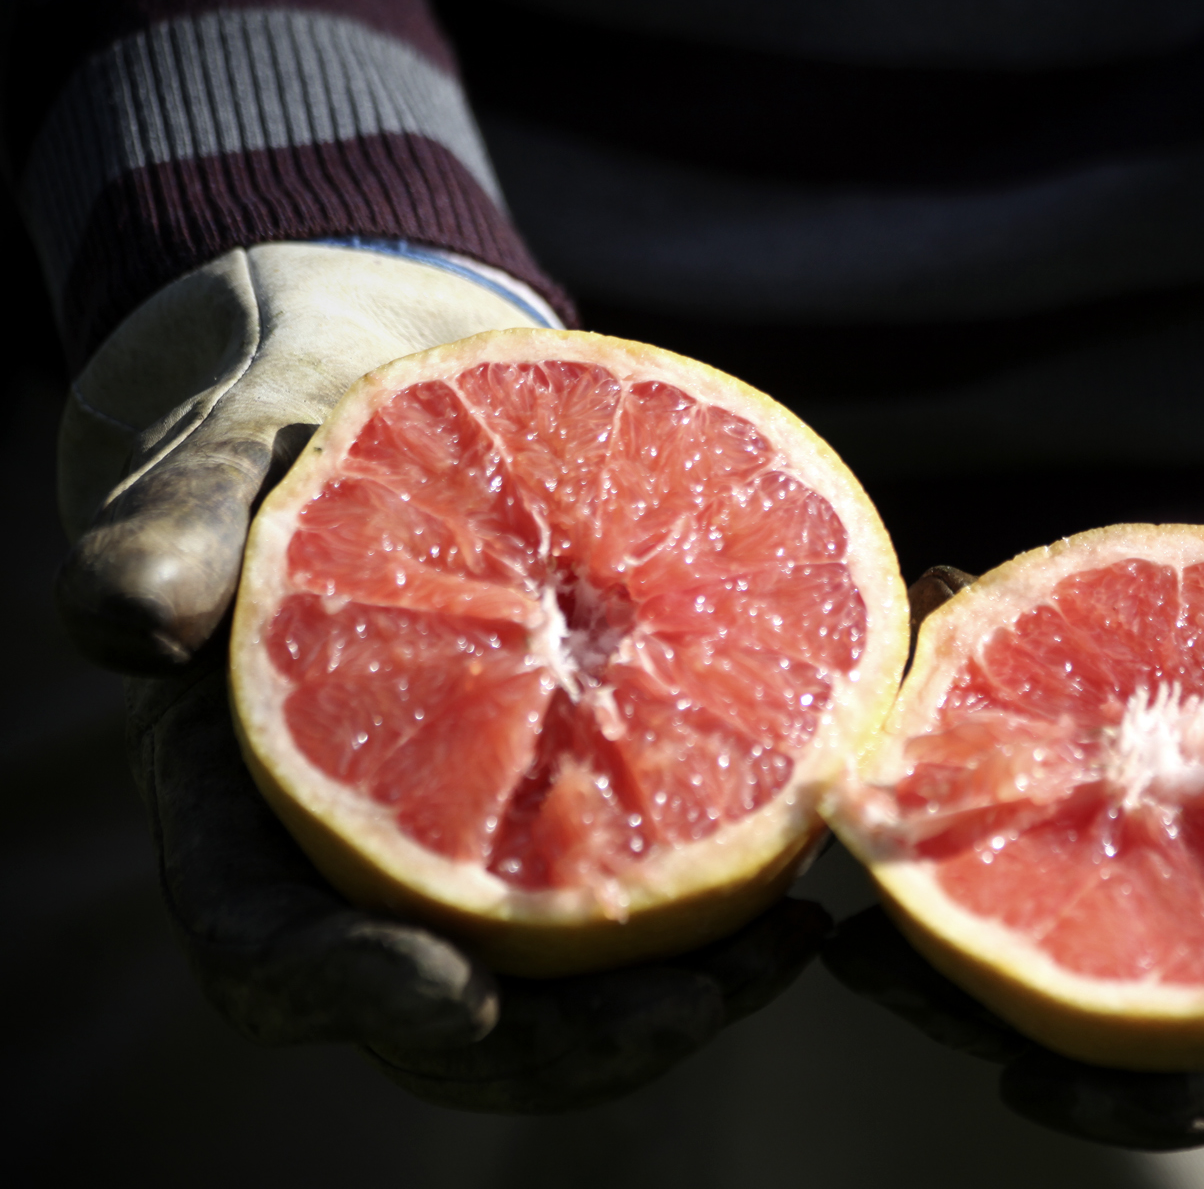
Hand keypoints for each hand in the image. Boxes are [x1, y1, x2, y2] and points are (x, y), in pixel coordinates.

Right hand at [80, 242, 829, 1108]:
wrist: (402, 428)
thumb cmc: (297, 450)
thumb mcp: (220, 473)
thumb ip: (165, 539)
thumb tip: (122, 617)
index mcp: (250, 822)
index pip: (276, 954)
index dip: (356, 991)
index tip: (460, 996)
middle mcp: (370, 866)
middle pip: (453, 1022)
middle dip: (571, 1044)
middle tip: (693, 1005)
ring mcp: (479, 857)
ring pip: (567, 995)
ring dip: (678, 997)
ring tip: (789, 945)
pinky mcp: (574, 822)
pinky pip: (647, 892)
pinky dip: (725, 904)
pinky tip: (813, 856)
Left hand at [826, 306, 1203, 1145]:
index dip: (1165, 1088)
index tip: (1019, 1075)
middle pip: (1135, 972)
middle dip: (993, 973)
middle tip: (860, 946)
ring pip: (1082, 864)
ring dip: (964, 851)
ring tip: (853, 809)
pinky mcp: (1187, 718)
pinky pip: (1078, 745)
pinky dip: (1001, 711)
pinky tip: (934, 639)